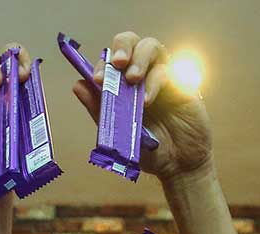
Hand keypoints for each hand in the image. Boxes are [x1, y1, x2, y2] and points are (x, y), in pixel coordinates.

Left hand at [72, 32, 211, 183]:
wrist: (176, 165)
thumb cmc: (147, 149)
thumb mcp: (117, 131)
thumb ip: (99, 108)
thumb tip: (77, 85)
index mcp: (122, 84)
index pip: (109, 61)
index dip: (102, 64)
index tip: (98, 79)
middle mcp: (141, 75)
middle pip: (130, 41)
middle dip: (121, 46)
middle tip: (118, 63)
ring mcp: (162, 76)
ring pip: (150, 47)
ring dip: (139, 58)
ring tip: (133, 79)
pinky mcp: (181, 83)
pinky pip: (166, 70)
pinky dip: (154, 81)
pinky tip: (146, 101)